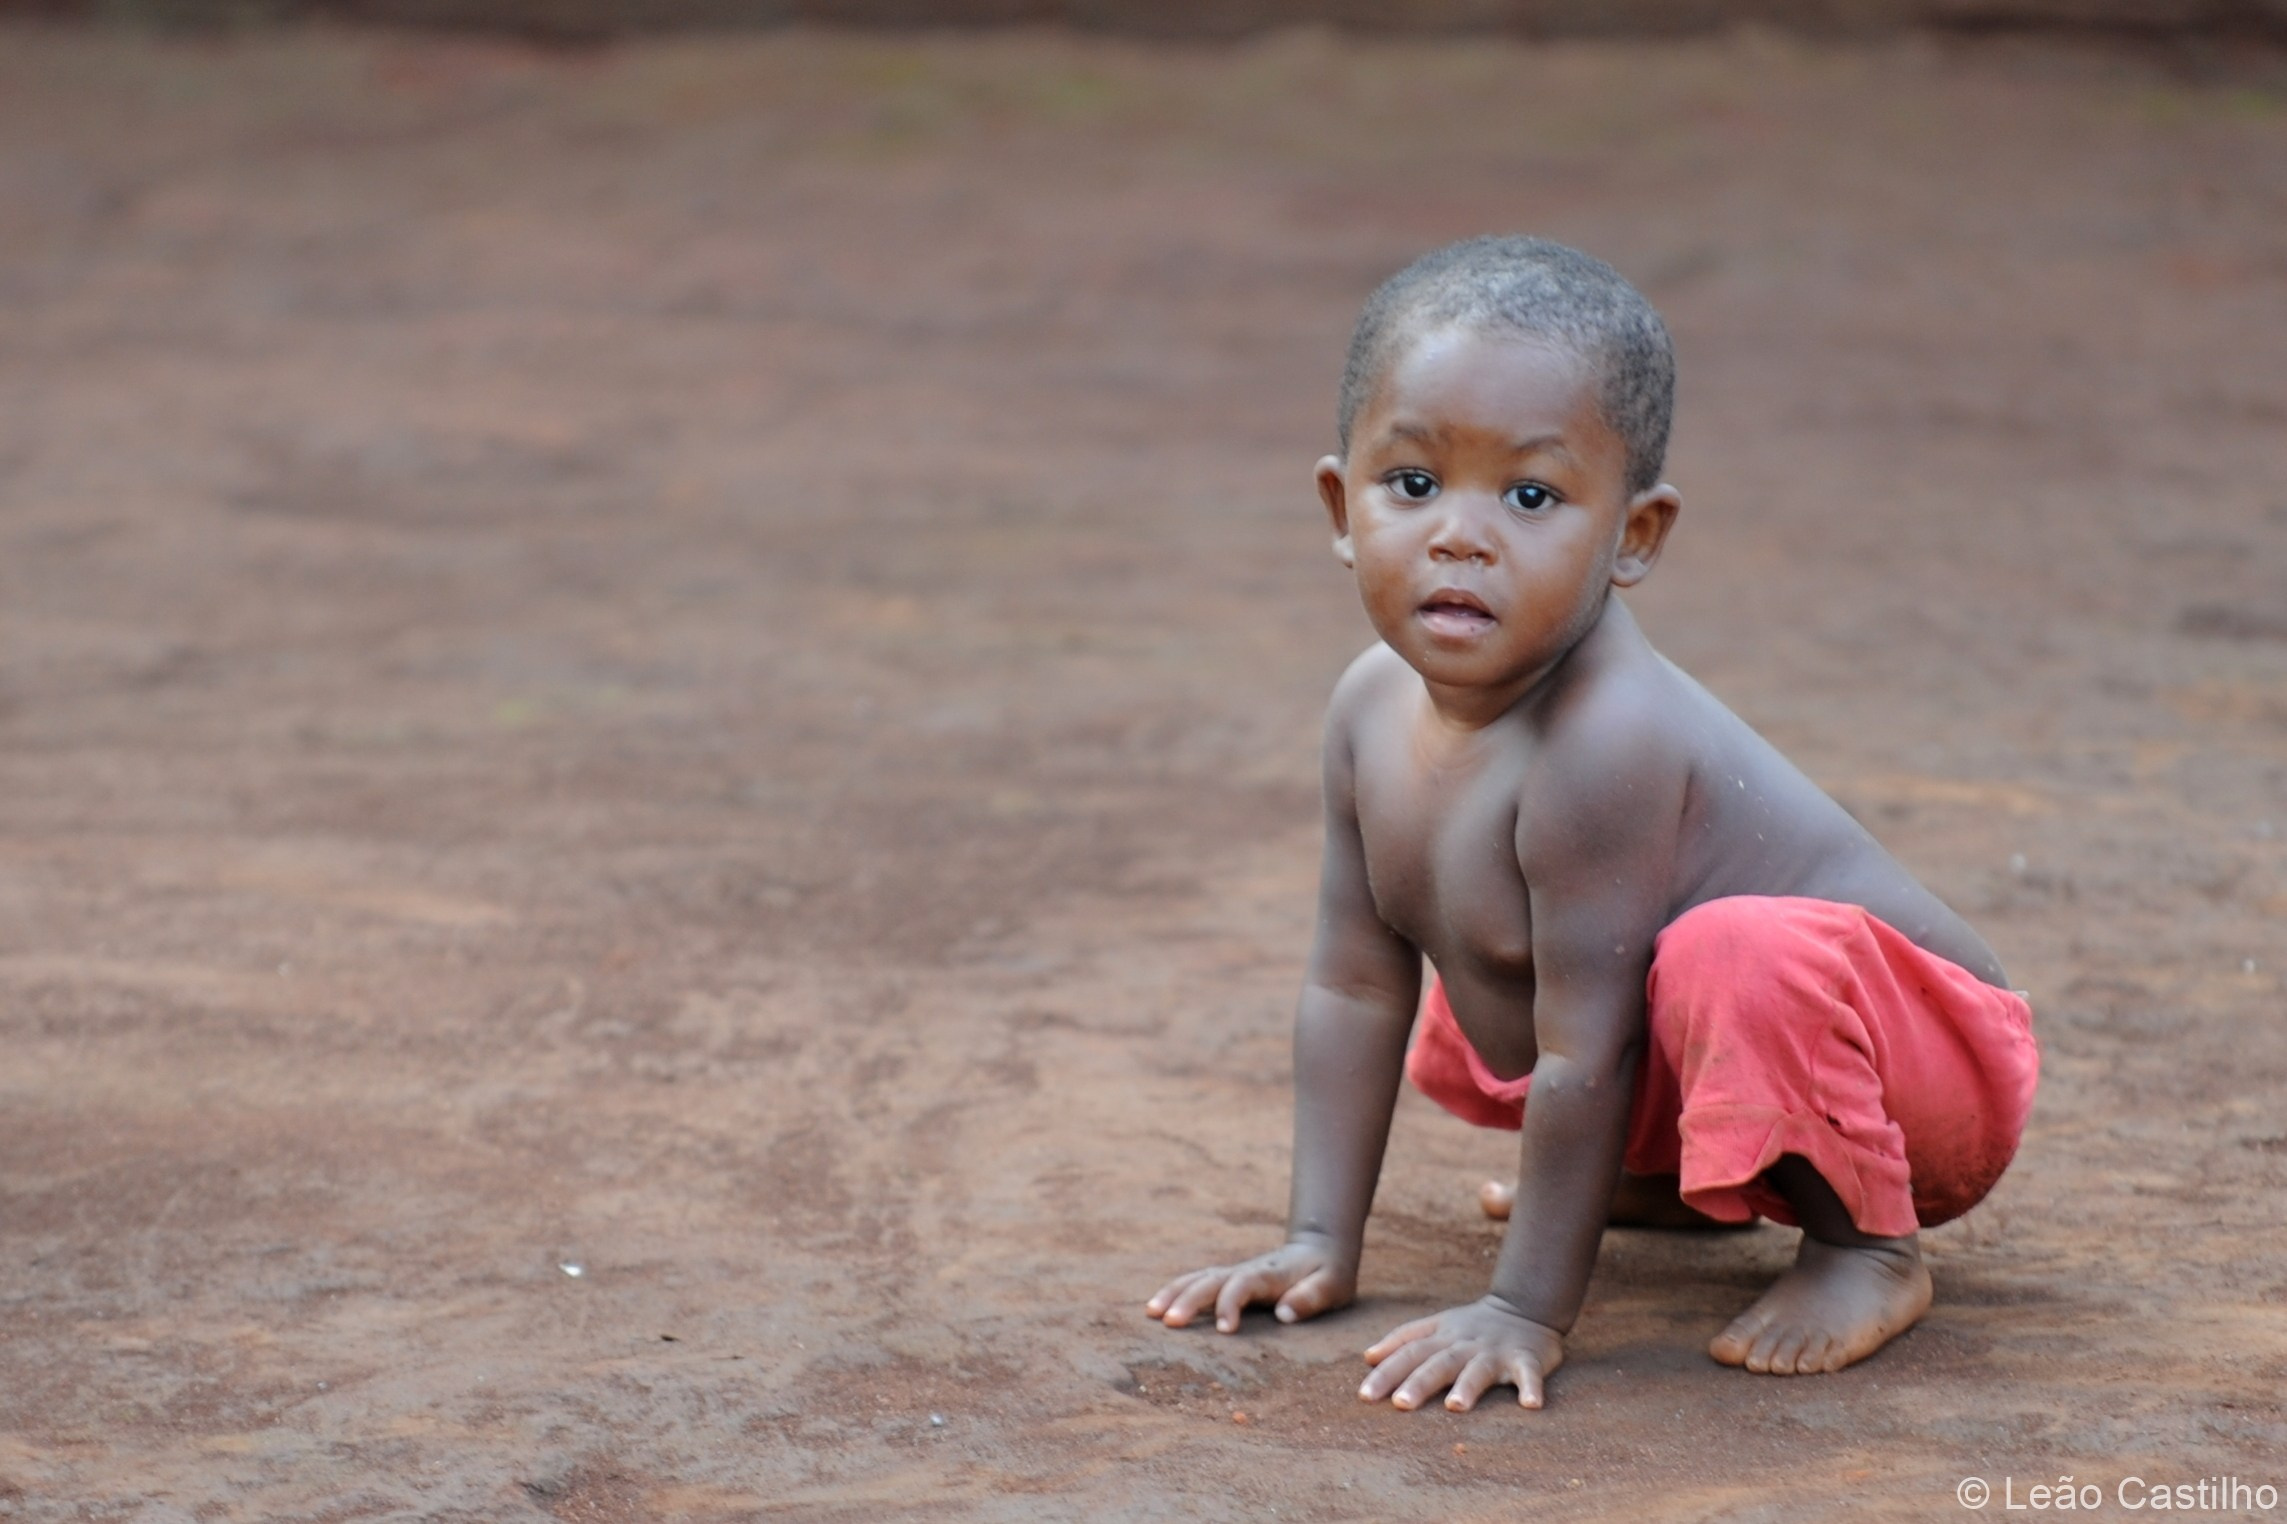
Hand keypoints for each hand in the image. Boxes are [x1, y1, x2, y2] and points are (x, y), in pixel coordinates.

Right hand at [1144, 1235, 1354, 1332]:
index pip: (1243, 1284)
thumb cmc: (1328, 1274)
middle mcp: (1247, 1271)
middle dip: (1189, 1299)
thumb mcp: (1333, 1286)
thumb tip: (1283, 1314)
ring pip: (1198, 1278)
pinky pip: (1197, 1282)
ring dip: (1174, 1293)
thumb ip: (1311, 1298)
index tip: (1223, 1329)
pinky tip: (1156, 1308)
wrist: (1320, 1249)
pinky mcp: (1228, 1279)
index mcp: (1270, 1274)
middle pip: (1211, 1280)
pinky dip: (1175, 1291)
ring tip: (1150, 1312)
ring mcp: (1234, 1273)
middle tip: (1169, 1323)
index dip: (1230, 1303)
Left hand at [1359, 1295, 1565, 1410]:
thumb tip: (1368, 1356)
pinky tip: (1531, 1405)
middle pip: (1439, 1362)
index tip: (1365, 1395)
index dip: (1387, 1372)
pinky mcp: (1528, 1359)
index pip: (1409, 1353)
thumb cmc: (1473, 1325)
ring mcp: (1497, 1352)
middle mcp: (1466, 1344)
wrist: (1525, 1308)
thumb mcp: (1436, 1325)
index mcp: (1443, 1337)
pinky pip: (1530, 1373)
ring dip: (1468, 1386)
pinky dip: (1531, 1387)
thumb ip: (1403, 1339)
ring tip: (1456, 1406)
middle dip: (1419, 1382)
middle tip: (1401, 1404)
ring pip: (1479, 1368)